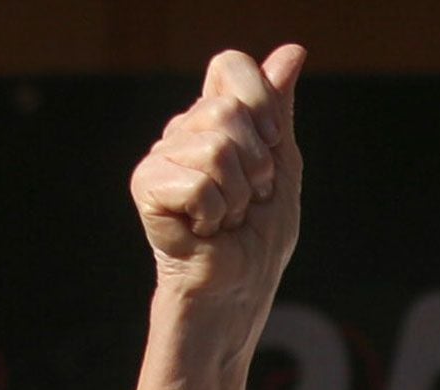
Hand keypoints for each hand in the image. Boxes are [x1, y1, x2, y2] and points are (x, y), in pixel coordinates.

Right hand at [131, 45, 305, 300]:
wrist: (239, 288)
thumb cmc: (259, 235)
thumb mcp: (283, 165)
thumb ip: (280, 108)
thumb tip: (293, 51)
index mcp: (212, 118)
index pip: (231, 66)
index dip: (261, 103)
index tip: (273, 145)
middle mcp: (181, 130)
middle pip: (230, 110)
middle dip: (257, 165)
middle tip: (247, 199)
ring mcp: (160, 156)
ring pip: (217, 148)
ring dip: (238, 196)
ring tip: (226, 218)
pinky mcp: (146, 185)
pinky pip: (199, 182)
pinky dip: (216, 214)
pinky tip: (205, 230)